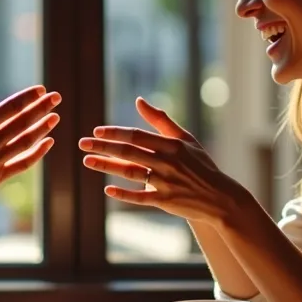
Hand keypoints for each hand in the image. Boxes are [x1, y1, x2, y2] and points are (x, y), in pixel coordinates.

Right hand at [0, 77, 59, 216]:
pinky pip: (24, 163)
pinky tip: (48, 143)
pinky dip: (38, 153)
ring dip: (43, 128)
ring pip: (27, 141)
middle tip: (57, 97)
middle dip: (42, 108)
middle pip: (23, 122)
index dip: (27, 97)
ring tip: (56, 117)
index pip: (9, 108)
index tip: (41, 89)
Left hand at [79, 97, 244, 221]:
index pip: (137, 136)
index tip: (96, 131)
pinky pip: (140, 197)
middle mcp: (168, 162)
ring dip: (107, 166)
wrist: (219, 197)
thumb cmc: (200, 165)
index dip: (115, 133)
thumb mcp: (185, 139)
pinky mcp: (165, 201)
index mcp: (172, 145)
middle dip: (103, 147)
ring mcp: (166, 182)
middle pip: (129, 152)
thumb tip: (138, 101)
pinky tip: (107, 189)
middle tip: (82, 143)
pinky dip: (124, 194)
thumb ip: (161, 120)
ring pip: (131, 172)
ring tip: (87, 161)